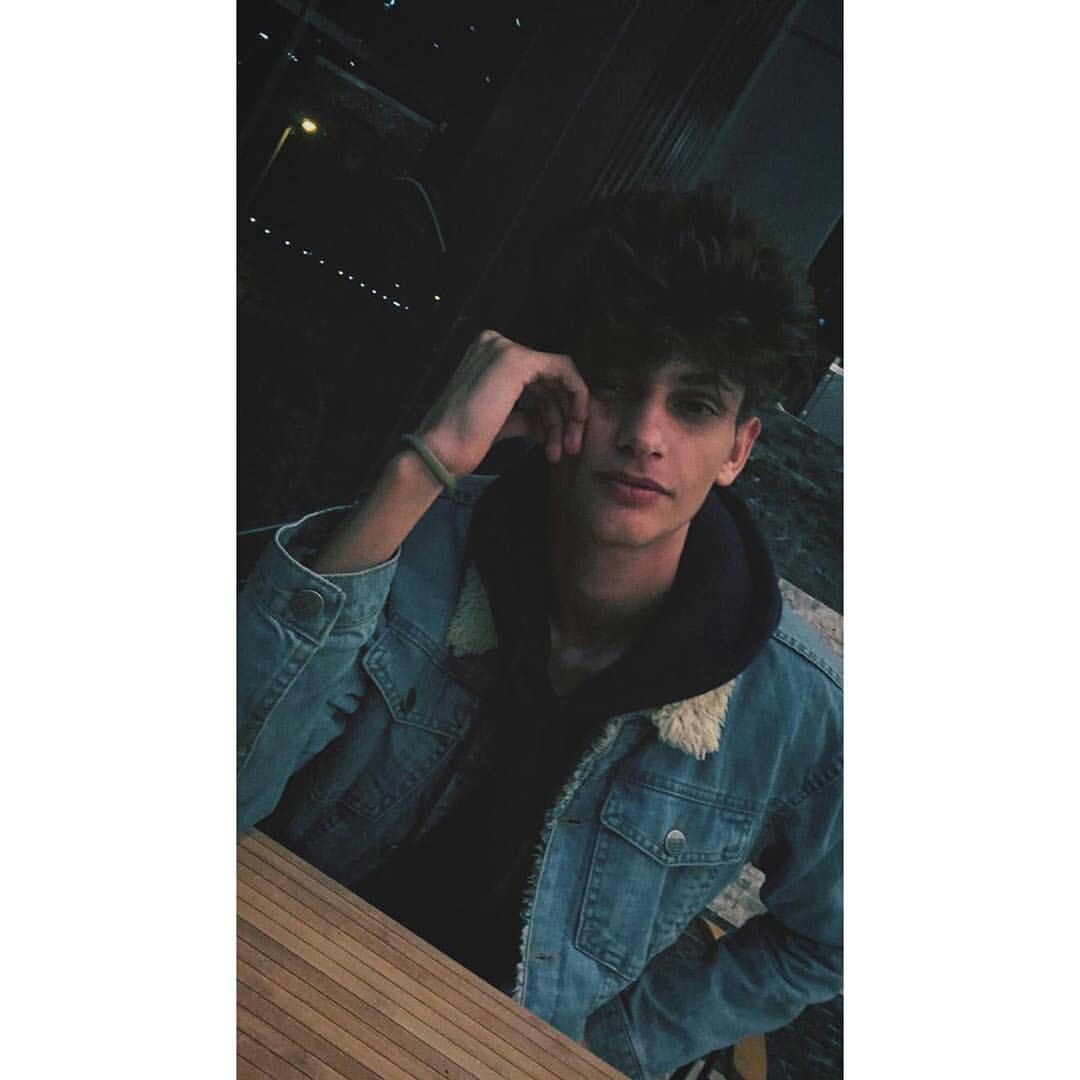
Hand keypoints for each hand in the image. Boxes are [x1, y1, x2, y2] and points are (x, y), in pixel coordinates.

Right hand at [417, 330, 589, 475]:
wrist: (443, 451)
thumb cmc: (465, 441)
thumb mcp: (504, 420)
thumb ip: (528, 413)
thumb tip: (554, 419)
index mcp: (487, 355)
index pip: (535, 378)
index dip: (553, 409)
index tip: (558, 440)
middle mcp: (494, 344)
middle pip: (547, 378)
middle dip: (563, 414)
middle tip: (569, 447)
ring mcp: (504, 349)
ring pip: (557, 377)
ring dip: (567, 416)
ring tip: (562, 450)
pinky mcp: (516, 360)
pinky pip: (563, 370)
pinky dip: (575, 396)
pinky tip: (574, 423)